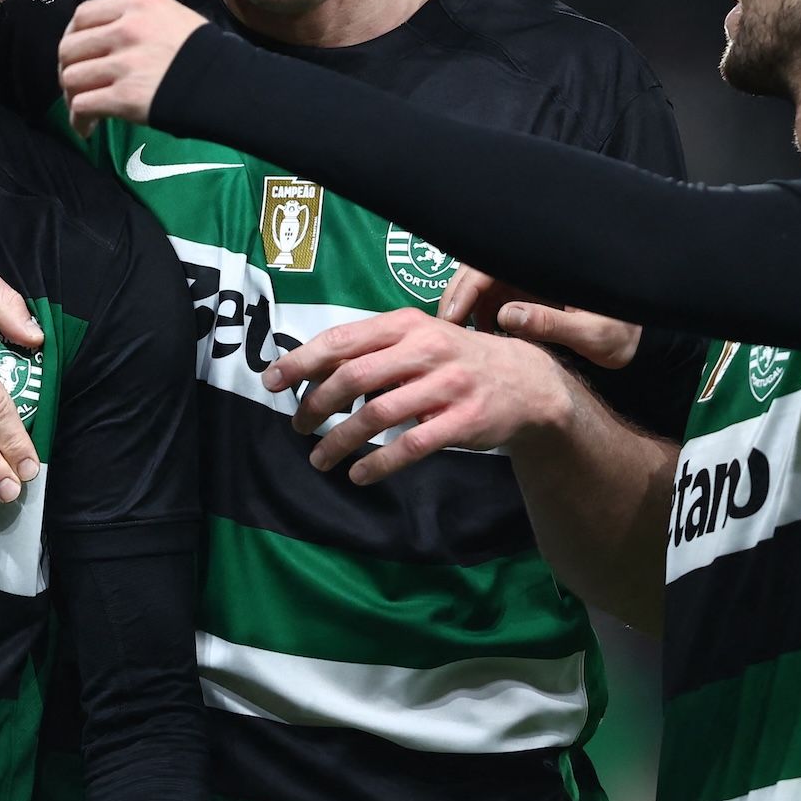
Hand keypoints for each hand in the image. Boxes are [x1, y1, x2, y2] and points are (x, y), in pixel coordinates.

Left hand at [57, 0, 210, 132]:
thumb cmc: (204, 53)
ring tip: (82, 109)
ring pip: (71, 77)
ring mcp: (125, 64)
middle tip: (75, 85)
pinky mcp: (125, 97)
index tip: (77, 53)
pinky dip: (79, 120)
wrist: (230, 83)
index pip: (83, 15)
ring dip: (72, 96)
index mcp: (138, 5)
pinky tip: (88, 128)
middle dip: (66, 68)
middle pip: (70, 47)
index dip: (72, 36)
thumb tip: (105, 39)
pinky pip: (83, 106)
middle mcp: (127, 30)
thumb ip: (137, 20)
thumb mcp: (173, 17)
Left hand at [261, 308, 578, 483]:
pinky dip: (378, 463)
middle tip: (298, 426)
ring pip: (377, 415)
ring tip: (320, 458)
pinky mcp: (463, 421)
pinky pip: (410, 445)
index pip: (343, 340)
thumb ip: (374, 350)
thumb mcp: (420, 340)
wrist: (528, 382)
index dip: (302, 361)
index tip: (272, 381)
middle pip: (353, 377)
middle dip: (317, 405)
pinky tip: (359, 475)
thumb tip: (313, 370)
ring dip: (340, 441)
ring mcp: (447, 386)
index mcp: (407, 325)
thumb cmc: (458, 361)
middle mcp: (426, 350)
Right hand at [436, 264, 640, 369]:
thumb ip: (552, 324)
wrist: (636, 339)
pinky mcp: (524, 294)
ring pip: (478, 285)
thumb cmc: (623, 332)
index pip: (490, 264)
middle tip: (445, 335)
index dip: (464, 288)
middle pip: (476, 271)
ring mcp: (525, 279)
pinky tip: (480, 342)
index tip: (452, 319)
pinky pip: (490, 300)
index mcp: (547, 265)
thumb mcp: (594, 333)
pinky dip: (477, 318)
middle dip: (456, 299)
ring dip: (464, 309)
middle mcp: (530, 266)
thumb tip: (505, 316)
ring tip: (460, 343)